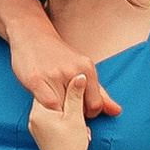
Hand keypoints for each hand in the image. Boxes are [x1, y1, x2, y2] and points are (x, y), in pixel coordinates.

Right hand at [0, 12, 122, 119]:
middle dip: (73, 113)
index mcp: (87, 68)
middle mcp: (73, 71)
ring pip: (63, 110)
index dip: (88, 113)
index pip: (96, 105)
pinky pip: (47, 106)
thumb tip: (117, 111)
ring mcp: (54, 75)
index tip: (78, 108)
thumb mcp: (83, 71)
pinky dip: (47, 110)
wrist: (32, 36)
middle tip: (65, 106)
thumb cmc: (59, 57)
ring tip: (55, 103)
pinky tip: (44, 102)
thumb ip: (100, 93)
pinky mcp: (36, 80)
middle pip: (79, 109)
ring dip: (59, 112)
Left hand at [26, 74, 97, 149]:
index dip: (65, 85)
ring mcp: (37, 129)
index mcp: (38, 112)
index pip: (49, 88)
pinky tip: (77, 127)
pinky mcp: (43, 136)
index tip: (77, 85)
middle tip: (80, 105)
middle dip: (68, 99)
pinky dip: (65, 120)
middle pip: (51, 99)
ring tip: (80, 121)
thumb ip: (75, 95)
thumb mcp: (76, 118)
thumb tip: (79, 76)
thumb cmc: (72, 146)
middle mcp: (33, 119)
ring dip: (68, 110)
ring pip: (54, 110)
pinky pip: (53, 121)